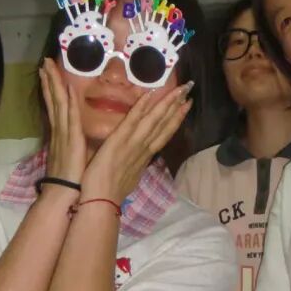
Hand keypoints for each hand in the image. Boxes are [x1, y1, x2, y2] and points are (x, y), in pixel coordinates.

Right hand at [39, 57, 86, 184]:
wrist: (63, 195)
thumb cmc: (72, 181)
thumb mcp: (75, 158)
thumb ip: (76, 146)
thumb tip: (81, 140)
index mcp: (61, 135)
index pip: (55, 107)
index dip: (51, 90)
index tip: (48, 75)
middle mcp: (59, 131)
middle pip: (53, 100)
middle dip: (49, 80)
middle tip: (45, 62)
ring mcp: (63, 134)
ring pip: (58, 103)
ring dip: (54, 84)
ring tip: (48, 66)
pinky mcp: (71, 139)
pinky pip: (68, 116)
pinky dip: (67, 101)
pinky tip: (67, 87)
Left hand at [79, 82, 192, 201]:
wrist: (101, 202)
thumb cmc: (110, 193)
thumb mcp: (129, 179)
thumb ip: (135, 166)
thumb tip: (139, 162)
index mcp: (144, 156)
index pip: (163, 134)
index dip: (175, 119)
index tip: (186, 106)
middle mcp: (143, 148)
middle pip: (164, 124)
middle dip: (177, 106)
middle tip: (189, 88)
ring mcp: (133, 144)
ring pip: (154, 120)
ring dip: (167, 103)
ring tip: (180, 88)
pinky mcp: (119, 141)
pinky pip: (132, 121)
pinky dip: (141, 107)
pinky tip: (150, 93)